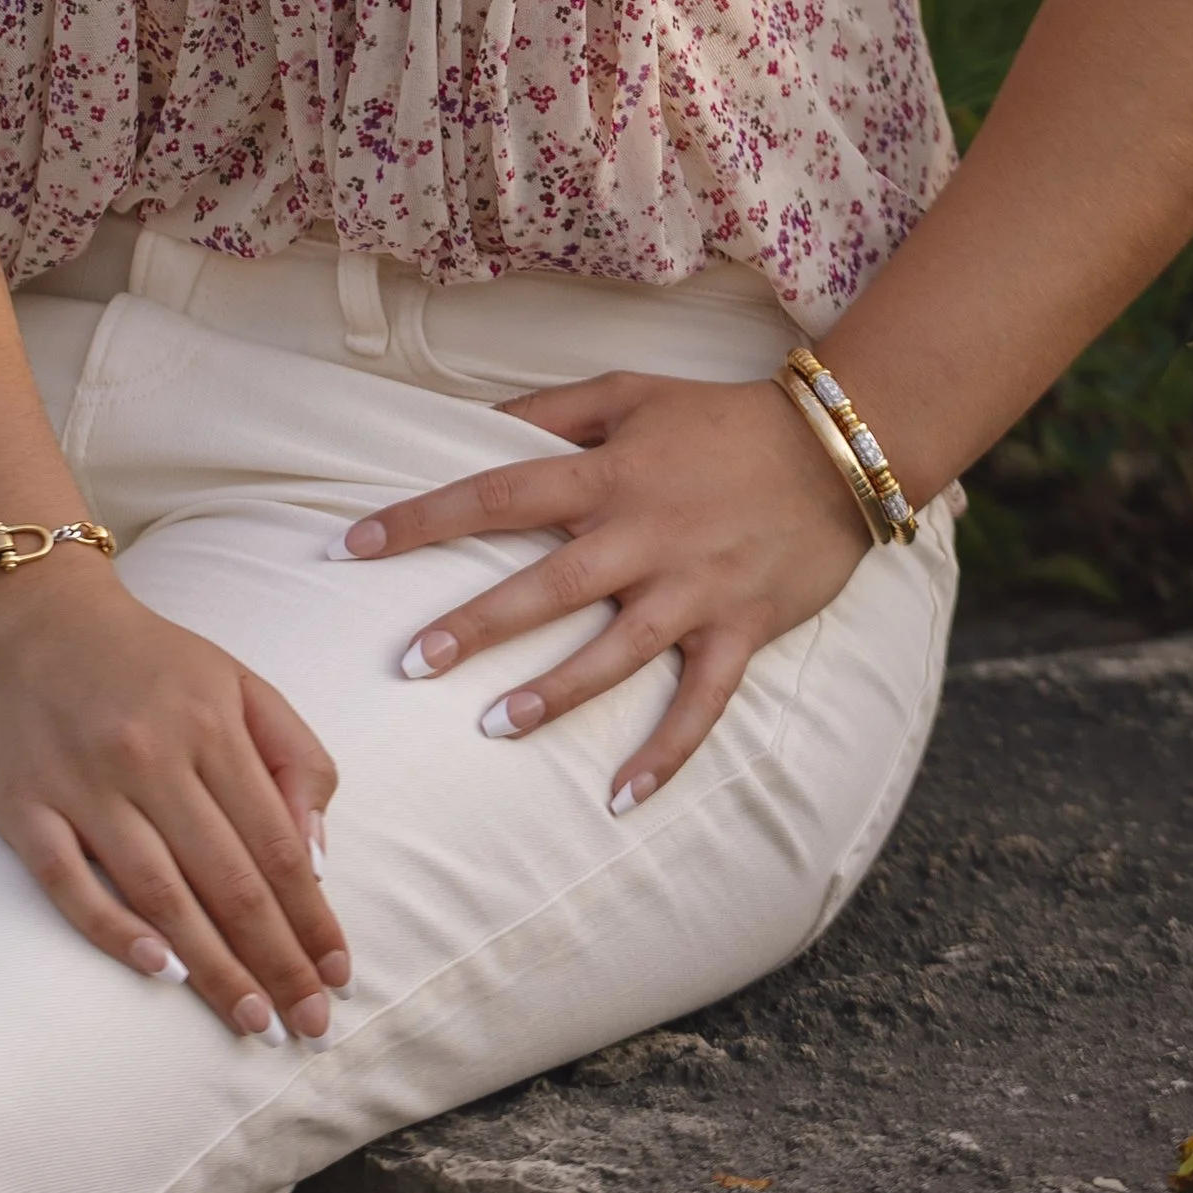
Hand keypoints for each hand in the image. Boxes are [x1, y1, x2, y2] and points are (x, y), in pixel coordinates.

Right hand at [0, 563, 350, 1042]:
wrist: (35, 620)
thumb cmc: (151, 663)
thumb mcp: (241, 683)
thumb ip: (293, 757)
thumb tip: (316, 854)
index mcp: (210, 726)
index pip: (276, 843)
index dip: (311, 916)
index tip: (339, 972)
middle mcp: (149, 758)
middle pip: (227, 880)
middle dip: (276, 961)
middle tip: (309, 1024)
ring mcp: (83, 786)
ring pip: (159, 894)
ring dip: (212, 967)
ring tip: (252, 1021)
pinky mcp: (24, 809)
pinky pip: (70, 884)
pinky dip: (114, 931)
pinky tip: (158, 972)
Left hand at [339, 371, 872, 812]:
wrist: (838, 447)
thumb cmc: (723, 417)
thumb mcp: (633, 392)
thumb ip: (553, 410)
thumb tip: (481, 423)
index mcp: (610, 474)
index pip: (498, 492)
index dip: (422, 518)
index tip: (354, 546)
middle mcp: (645, 535)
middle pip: (548, 584)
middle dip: (478, 625)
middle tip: (412, 663)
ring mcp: (695, 589)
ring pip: (618, 651)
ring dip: (558, 692)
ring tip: (496, 727)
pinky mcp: (741, 630)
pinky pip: (702, 703)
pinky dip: (666, 754)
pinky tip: (620, 799)